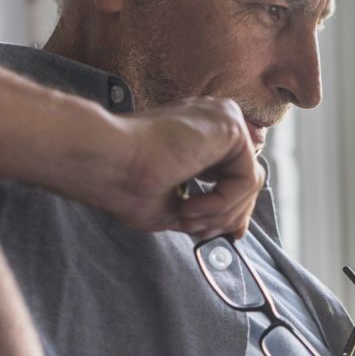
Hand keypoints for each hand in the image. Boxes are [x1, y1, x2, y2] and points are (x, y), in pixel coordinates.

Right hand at [89, 97, 263, 238]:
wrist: (104, 161)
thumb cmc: (122, 183)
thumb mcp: (173, 205)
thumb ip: (206, 211)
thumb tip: (235, 229)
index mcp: (199, 136)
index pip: (236, 172)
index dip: (236, 208)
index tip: (230, 235)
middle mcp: (214, 122)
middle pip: (247, 179)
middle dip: (228, 216)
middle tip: (198, 231)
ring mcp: (223, 119)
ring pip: (250, 182)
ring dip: (220, 214)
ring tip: (186, 217)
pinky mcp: (230, 126)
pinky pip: (247, 178)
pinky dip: (222, 203)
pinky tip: (191, 206)